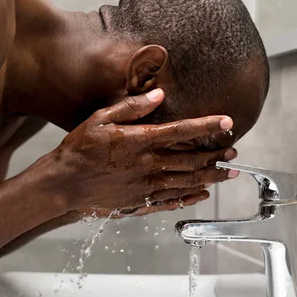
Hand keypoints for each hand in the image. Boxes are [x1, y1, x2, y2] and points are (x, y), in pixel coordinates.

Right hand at [49, 89, 238, 215]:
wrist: (63, 184)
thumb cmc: (79, 149)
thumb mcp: (100, 119)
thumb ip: (131, 107)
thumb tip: (158, 94)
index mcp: (140, 141)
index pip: (183, 131)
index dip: (208, 126)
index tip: (228, 123)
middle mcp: (148, 165)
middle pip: (192, 160)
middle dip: (216, 156)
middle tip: (233, 153)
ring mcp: (145, 187)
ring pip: (186, 183)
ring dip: (210, 178)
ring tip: (227, 174)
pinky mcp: (139, 202)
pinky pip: (171, 202)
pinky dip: (189, 198)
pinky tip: (201, 195)